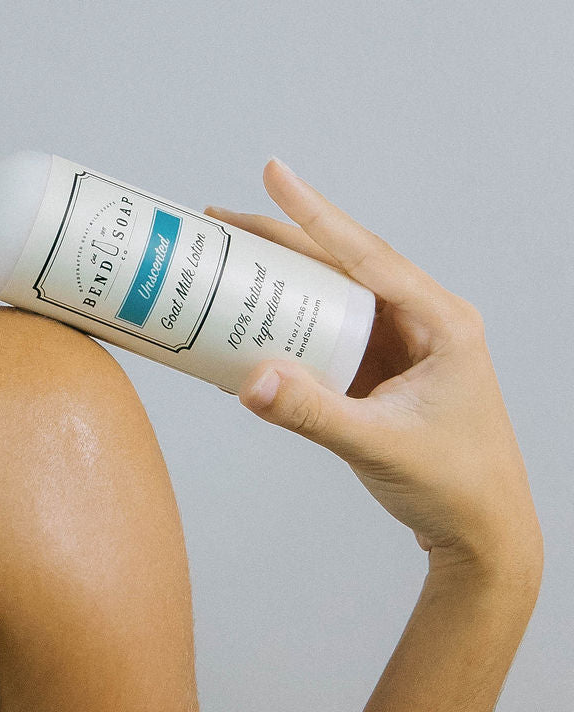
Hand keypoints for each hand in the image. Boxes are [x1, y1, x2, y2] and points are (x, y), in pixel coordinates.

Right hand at [205, 161, 542, 590]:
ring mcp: (401, 345)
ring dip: (285, 274)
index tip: (275, 175)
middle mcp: (422, 322)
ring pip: (335, 294)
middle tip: (226, 219)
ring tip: (230, 254)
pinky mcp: (381, 370)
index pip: (369, 255)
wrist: (483, 536)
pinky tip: (253, 314)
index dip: (316, 214)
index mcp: (442, 322)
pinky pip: (329, 330)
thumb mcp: (381, 445)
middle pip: (344, 264)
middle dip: (285, 237)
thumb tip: (251, 381)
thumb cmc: (457, 486)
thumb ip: (314, 413)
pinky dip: (291, 319)